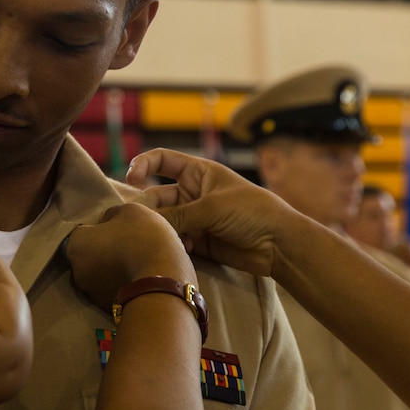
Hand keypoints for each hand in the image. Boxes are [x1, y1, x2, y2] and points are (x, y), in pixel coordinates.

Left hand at [65, 203, 194, 312]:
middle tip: (127, 246)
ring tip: (135, 264)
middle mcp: (76, 272)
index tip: (117, 230)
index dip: (100, 229)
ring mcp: (92, 294)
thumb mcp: (131, 211)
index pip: (82, 232)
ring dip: (111, 271)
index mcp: (76, 245)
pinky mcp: (108, 309)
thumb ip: (113, 215)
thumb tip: (108, 221)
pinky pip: (113, 292)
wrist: (164, 279)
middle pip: (88, 256)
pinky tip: (138, 279)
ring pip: (99, 277)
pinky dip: (121, 286)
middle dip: (103, 252)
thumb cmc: (143, 237)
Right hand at [126, 148, 297, 278]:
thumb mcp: (212, 207)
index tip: (131, 177)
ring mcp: (195, 218)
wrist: (279, 244)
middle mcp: (192, 193)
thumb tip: (146, 223)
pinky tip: (182, 249)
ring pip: (164, 221)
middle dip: (148, 207)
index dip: (142, 165)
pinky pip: (174, 241)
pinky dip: (172, 244)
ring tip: (163, 237)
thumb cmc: (252, 212)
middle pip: (157, 196)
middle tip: (141, 221)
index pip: (161, 160)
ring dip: (160, 229)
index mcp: (198, 172)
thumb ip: (178, 215)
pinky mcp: (198, 242)